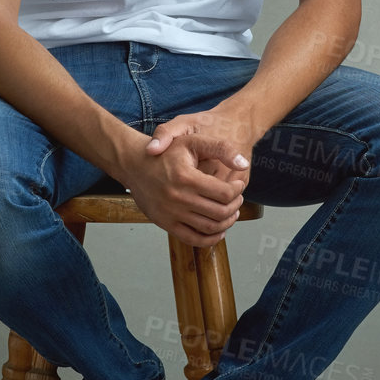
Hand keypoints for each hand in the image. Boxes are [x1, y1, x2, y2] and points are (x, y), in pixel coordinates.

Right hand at [120, 106, 256, 246]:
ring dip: (227, 222)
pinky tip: (219, 229)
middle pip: (220, 212)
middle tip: (238, 199)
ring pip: (210, 228)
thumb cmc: (167, 153)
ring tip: (231, 212)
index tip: (239, 185)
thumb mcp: (192, 141)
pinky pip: (193, 239)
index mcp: (186, 177)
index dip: (237, 190)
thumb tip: (243, 164)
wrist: (135, 165)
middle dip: (235, 206)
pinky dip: (210, 239)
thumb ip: (220, 148)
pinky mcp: (165, 224)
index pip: (224, 193)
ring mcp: (171, 214)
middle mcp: (178, 198)